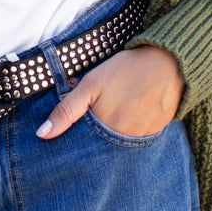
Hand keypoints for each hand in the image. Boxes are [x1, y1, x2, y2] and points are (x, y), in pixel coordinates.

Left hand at [36, 45, 184, 138]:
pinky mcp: (156, 133)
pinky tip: (128, 113)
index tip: (71, 135)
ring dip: (112, 135)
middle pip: (101, 148)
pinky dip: (129, 131)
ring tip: (114, 112)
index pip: (84, 148)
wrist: (169, 62)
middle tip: (97, 116)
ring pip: (118, 145)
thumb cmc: (126, 69)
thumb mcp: (91, 84)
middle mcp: (124, 140)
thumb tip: (42, 134)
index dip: (76, 141)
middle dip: (94, 140)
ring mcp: (142, 138)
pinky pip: (136, 139)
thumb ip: (67, 110)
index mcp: (106, 128)